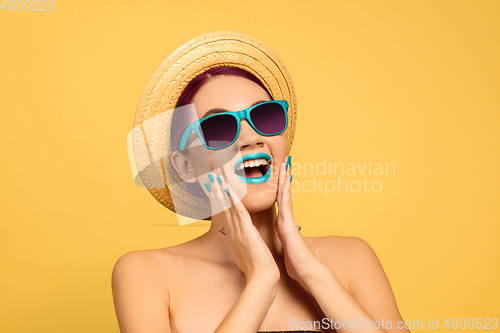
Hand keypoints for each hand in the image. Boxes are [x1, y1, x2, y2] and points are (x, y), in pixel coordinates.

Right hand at [204, 173, 279, 283]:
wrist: (261, 277)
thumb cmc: (256, 266)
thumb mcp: (245, 252)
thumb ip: (242, 244)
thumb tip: (239, 241)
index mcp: (233, 235)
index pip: (224, 214)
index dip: (219, 200)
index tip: (214, 188)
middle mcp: (233, 232)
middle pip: (223, 208)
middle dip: (216, 192)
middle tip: (210, 178)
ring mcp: (238, 232)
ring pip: (228, 208)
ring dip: (222, 192)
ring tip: (216, 179)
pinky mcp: (246, 232)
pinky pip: (239, 213)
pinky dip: (234, 201)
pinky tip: (229, 190)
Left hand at [274, 157, 328, 289]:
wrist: (305, 270)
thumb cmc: (295, 261)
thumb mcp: (285, 246)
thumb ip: (283, 238)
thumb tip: (282, 236)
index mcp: (282, 223)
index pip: (279, 201)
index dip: (277, 188)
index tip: (276, 175)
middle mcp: (286, 218)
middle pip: (283, 194)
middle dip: (282, 178)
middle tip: (282, 162)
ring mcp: (288, 219)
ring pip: (285, 195)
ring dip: (285, 179)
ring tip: (285, 164)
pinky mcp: (288, 223)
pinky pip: (285, 203)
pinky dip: (284, 191)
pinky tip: (284, 181)